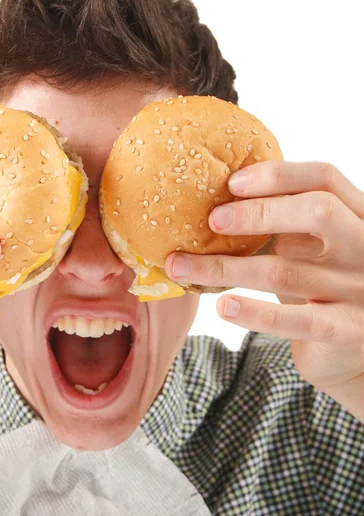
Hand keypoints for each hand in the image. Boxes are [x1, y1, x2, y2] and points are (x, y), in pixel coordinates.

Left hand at [164, 161, 363, 396]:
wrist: (353, 350)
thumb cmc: (319, 284)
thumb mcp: (309, 246)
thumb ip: (280, 221)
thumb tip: (207, 200)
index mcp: (356, 215)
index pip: (324, 178)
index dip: (277, 175)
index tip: (231, 183)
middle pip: (318, 211)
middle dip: (257, 212)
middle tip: (212, 220)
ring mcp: (361, 289)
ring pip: (285, 271)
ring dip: (223, 268)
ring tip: (180, 267)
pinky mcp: (349, 331)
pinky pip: (297, 320)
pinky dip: (255, 313)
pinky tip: (223, 306)